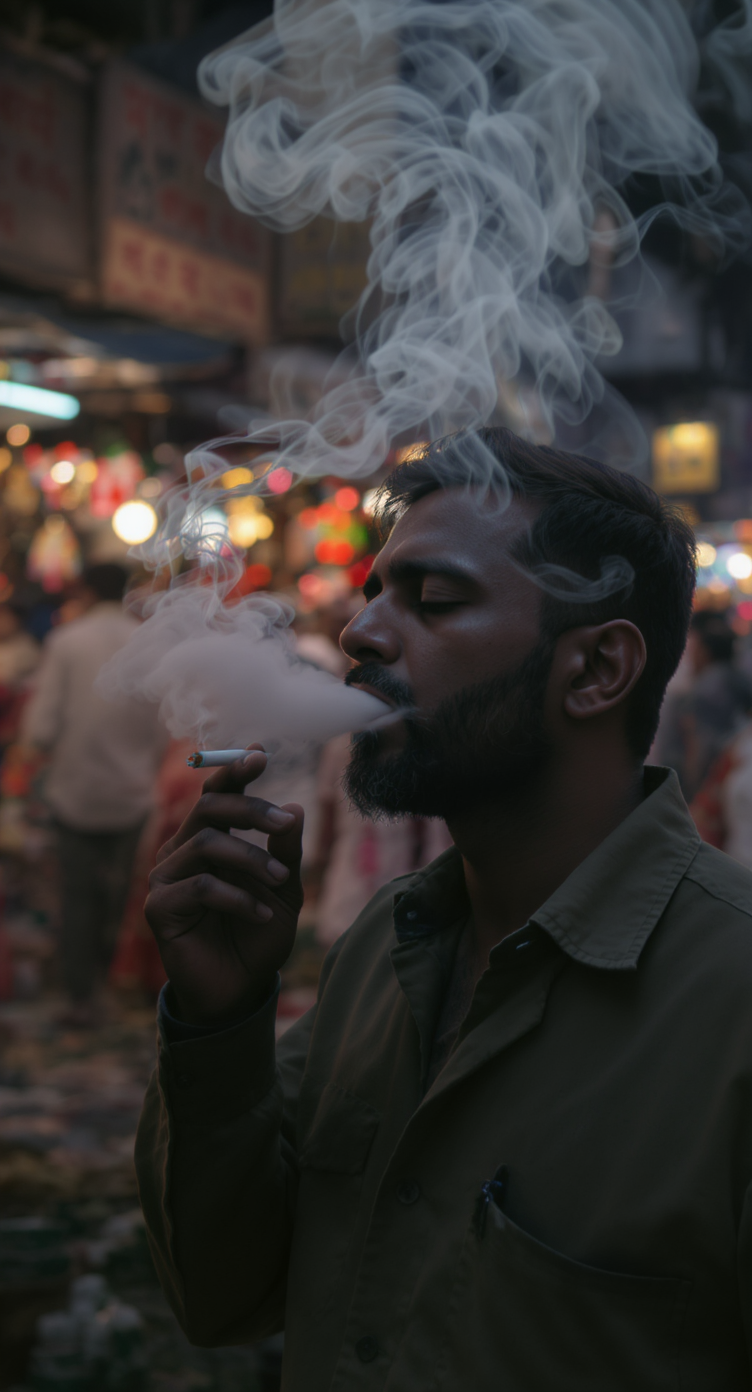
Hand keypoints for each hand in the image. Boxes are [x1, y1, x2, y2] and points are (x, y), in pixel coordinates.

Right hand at [145, 748, 303, 1025]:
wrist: (241, 987)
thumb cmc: (259, 932)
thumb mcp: (285, 888)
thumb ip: (285, 851)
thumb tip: (295, 809)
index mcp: (211, 837)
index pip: (217, 794)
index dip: (235, 770)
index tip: (262, 753)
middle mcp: (183, 849)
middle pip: (209, 808)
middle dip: (251, 809)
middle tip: (283, 824)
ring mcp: (166, 876)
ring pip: (206, 843)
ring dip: (251, 859)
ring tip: (280, 883)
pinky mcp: (159, 907)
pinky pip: (199, 886)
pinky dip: (237, 897)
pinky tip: (259, 915)